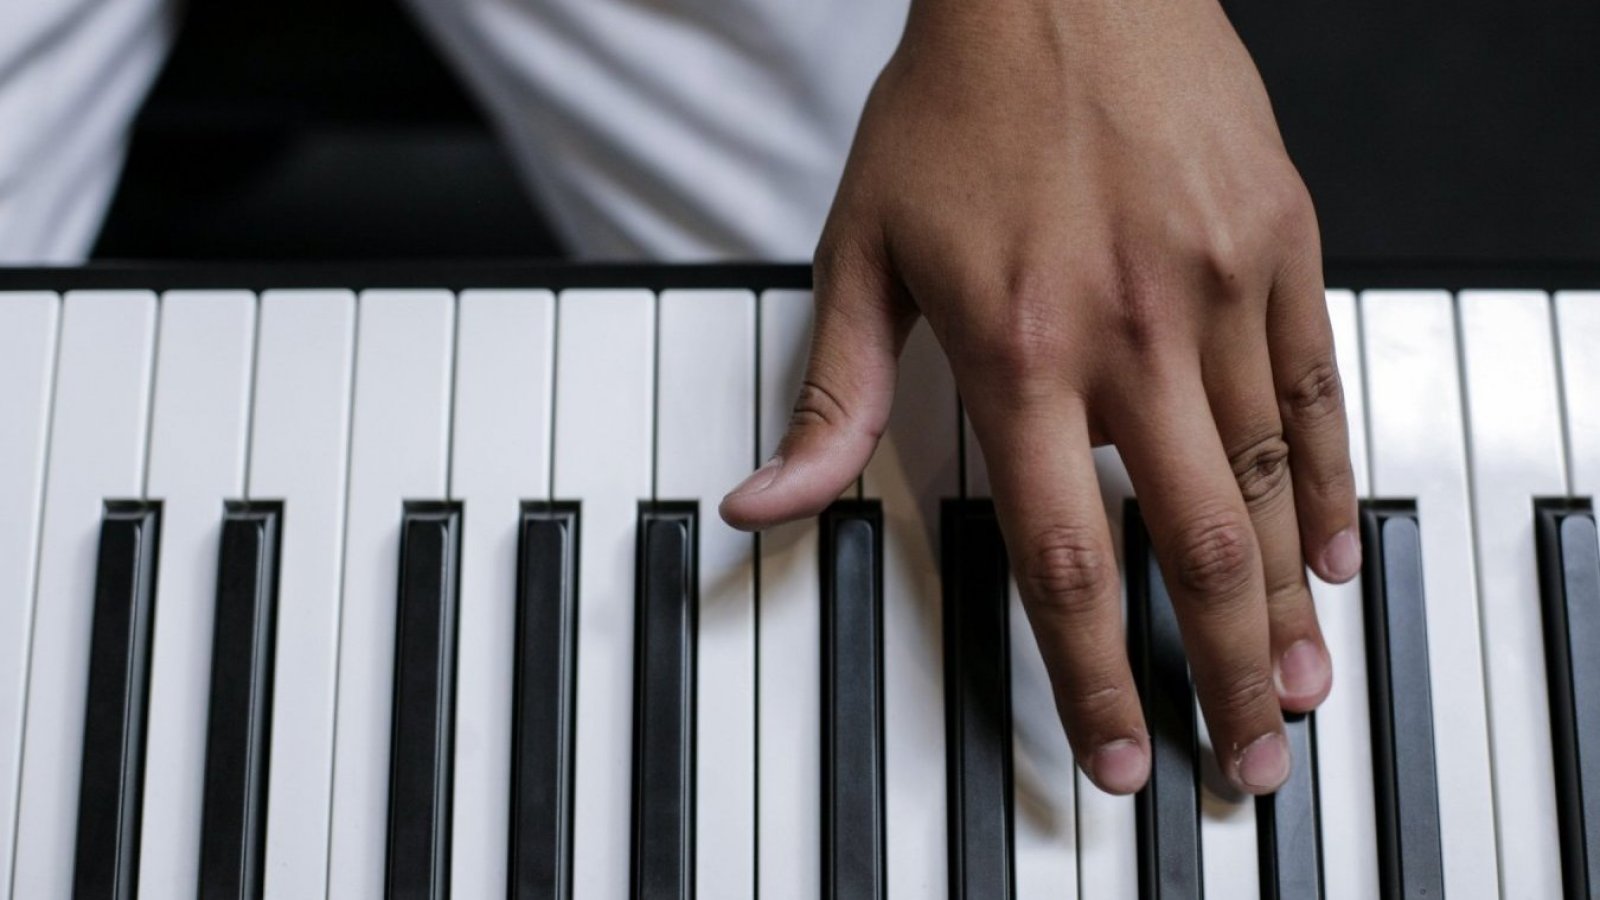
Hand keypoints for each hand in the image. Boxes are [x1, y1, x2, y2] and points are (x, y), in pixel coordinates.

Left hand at [720, 0, 1358, 795]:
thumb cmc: (955, 106)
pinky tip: (1333, 556)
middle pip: (1190, 547)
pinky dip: (1328, 485)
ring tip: (1298, 691)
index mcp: (1016, 348)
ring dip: (1287, 606)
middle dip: (1222, 675)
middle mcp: (1128, 333)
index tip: (1120, 754)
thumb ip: (829, 400)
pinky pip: (1318, 391)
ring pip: (1268, 484)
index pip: (1062, 556)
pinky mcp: (1281, 243)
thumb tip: (761, 505)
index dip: (1093, 676)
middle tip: (1243, 762)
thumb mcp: (860, 251)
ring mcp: (1220, 287)